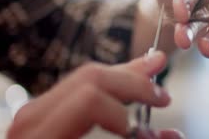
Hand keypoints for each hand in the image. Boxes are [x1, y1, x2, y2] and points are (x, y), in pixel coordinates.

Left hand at [7, 52, 183, 138]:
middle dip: (134, 83)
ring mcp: (36, 110)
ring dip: (126, 78)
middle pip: (91, 77)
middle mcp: (34, 115)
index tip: (147, 130)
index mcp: (42, 134)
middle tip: (163, 96)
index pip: (90, 99)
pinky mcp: (42, 111)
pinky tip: (128, 83)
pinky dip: (111, 85)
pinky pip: (81, 86)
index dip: (124, 113)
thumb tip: (173, 136)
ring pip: (87, 75)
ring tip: (151, 77)